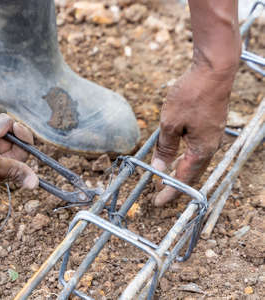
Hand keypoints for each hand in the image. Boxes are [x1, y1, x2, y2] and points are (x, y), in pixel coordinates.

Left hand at [151, 65, 235, 205]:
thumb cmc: (192, 95)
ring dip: (180, 172)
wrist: (214, 71)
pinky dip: (186, 158)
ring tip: (166, 179)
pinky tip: (177, 156)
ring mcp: (213, 136)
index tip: (157, 202)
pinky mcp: (211, 127)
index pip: (184, 179)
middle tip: (159, 194)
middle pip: (191, 173)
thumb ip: (165, 147)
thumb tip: (158, 167)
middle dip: (175, 185)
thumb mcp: (170, 122)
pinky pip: (197, 149)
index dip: (170, 192)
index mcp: (201, 149)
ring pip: (195, 161)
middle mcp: (210, 146)